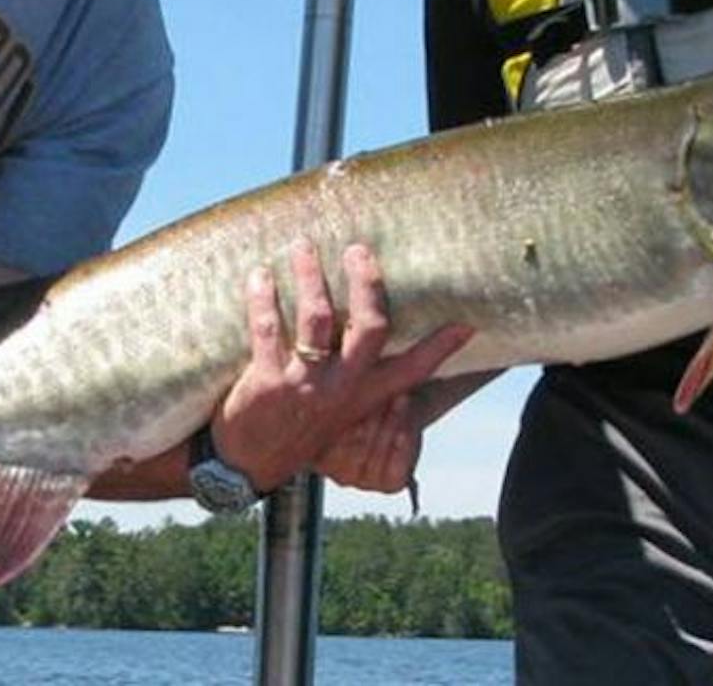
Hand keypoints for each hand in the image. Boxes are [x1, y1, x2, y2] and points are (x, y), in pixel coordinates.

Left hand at [209, 241, 470, 493]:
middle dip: (367, 282)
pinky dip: (263, 298)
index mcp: (362, 395)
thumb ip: (355, 375)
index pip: (411, 370)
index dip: (440, 347)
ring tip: (303, 247)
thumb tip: (366, 327)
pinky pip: (268, 330)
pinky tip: (260, 276)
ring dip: (311, 276)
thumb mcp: (337, 409)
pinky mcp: (267, 383)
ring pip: (318, 319)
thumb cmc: (295, 425)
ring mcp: (304, 384)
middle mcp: (340, 388)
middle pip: (370, 328)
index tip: (466, 322)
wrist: (247, 465)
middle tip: (357, 249)